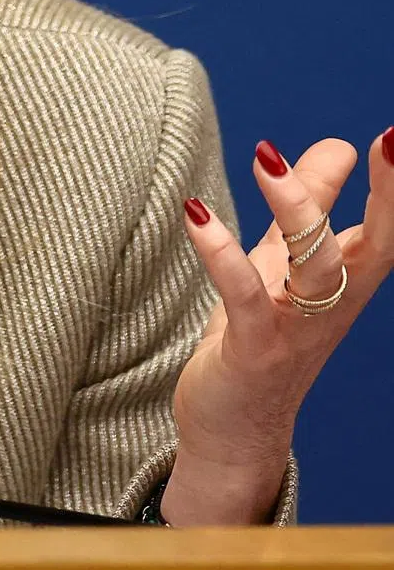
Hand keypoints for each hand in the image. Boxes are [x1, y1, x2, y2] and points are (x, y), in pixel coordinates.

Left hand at [163, 130, 393, 524]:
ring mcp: (297, 329)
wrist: (234, 427)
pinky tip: (195, 213)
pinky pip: (246, 297)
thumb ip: (310, 206)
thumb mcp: (284, 263)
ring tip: (265, 156)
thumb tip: (336, 147)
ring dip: (294, 209)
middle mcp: (332, 304)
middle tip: (387, 141)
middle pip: (375, 246)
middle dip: (388, 196)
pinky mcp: (254, 350)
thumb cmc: (262, 336)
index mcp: (345, 280)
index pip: (385, 227)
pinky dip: (222, 254)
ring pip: (315, 265)